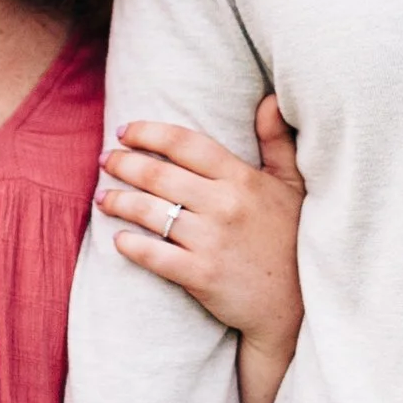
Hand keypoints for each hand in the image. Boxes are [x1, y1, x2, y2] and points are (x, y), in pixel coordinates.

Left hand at [98, 99, 303, 360]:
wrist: (298, 303)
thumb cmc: (293, 238)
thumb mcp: (293, 184)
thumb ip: (277, 140)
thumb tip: (269, 100)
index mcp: (242, 178)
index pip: (184, 143)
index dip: (147, 132)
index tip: (124, 131)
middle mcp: (225, 205)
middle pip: (158, 174)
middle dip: (124, 164)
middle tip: (105, 161)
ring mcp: (212, 241)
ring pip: (150, 213)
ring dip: (119, 201)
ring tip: (103, 197)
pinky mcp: (202, 276)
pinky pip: (154, 255)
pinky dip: (130, 246)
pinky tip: (118, 239)